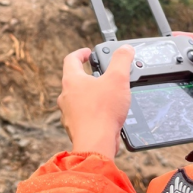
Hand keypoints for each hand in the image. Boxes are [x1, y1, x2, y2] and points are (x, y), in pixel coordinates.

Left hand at [58, 46, 134, 160]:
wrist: (95, 143)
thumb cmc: (103, 112)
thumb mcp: (118, 78)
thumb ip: (122, 60)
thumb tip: (126, 49)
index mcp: (72, 80)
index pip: (71, 59)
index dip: (80, 53)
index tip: (88, 52)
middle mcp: (66, 96)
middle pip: (74, 80)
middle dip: (88, 76)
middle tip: (101, 75)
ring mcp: (68, 113)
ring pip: (78, 99)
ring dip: (90, 95)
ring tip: (106, 96)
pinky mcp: (75, 127)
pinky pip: (82, 115)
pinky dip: (92, 112)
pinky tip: (105, 115)